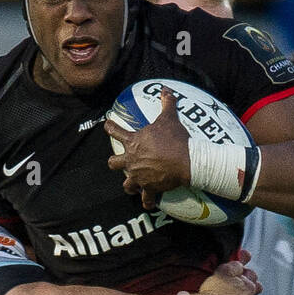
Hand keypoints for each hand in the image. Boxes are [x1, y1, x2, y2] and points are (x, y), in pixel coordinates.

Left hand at [105, 87, 190, 209]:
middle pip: (113, 163)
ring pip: (126, 185)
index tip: (107, 124)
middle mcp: (132, 161)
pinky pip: (145, 199)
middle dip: (115, 163)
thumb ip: (166, 103)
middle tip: (118, 162)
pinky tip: (148, 204)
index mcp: (134, 142)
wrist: (187, 160)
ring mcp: (139, 176)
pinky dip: (147, 202)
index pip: (116, 132)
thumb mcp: (169, 118)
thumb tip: (165, 89)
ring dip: (129, 186)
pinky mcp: (149, 189)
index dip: (110, 127)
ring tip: (133, 186)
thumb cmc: (176, 139)